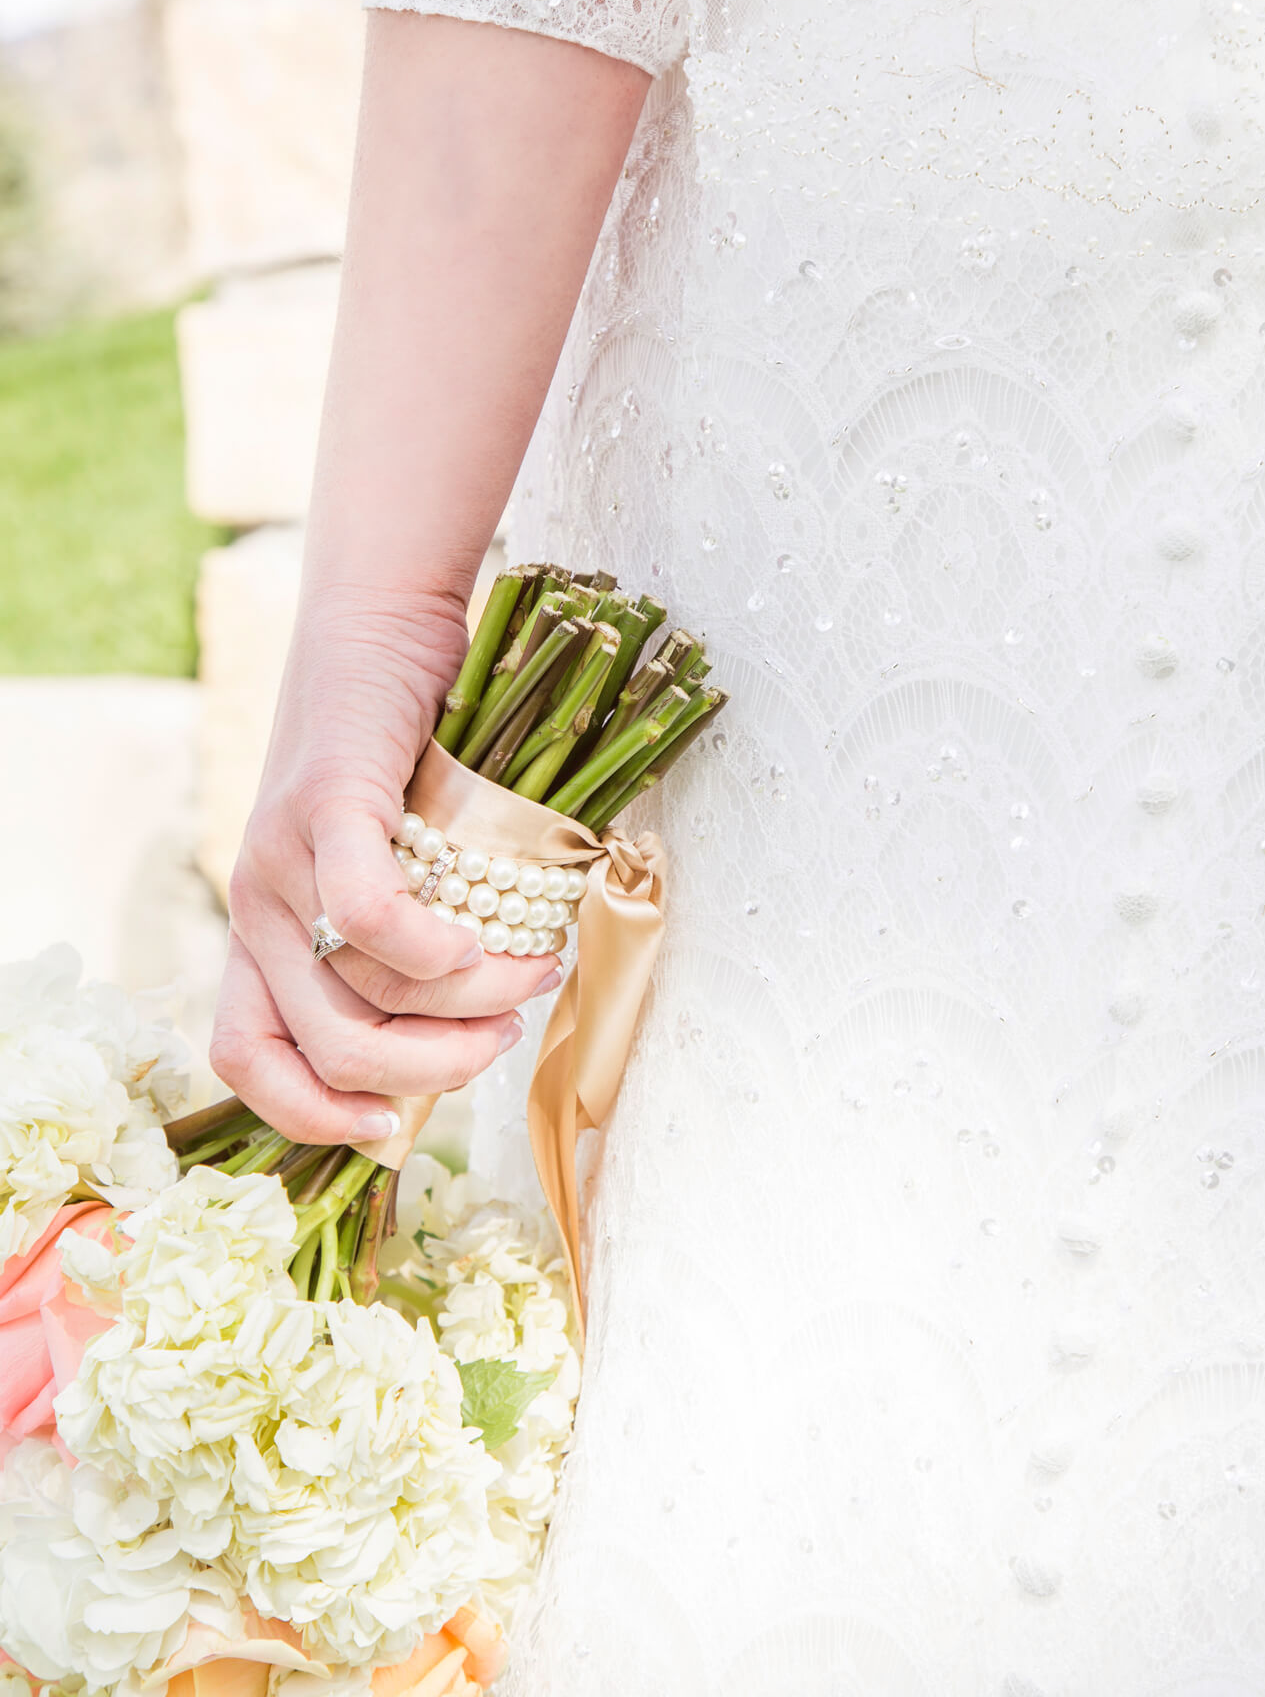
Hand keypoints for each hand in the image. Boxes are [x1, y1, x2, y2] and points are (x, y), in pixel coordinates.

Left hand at [211, 586, 561, 1143]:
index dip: (315, 1116)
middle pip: (329, 1048)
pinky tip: (482, 942)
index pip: (249, 1062)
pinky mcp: (323, 805)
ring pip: (364, 989)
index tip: (397, 1123)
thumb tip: (468, 1041)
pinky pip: (365, 914)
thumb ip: (400, 952)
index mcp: (260, 934)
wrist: (379, 624)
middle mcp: (254, 907)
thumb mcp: (385, 869)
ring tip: (532, 968)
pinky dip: (432, 950)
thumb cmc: (403, 755)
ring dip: (468, 1002)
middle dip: (430, 1070)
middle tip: (503, 1034)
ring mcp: (279, 857)